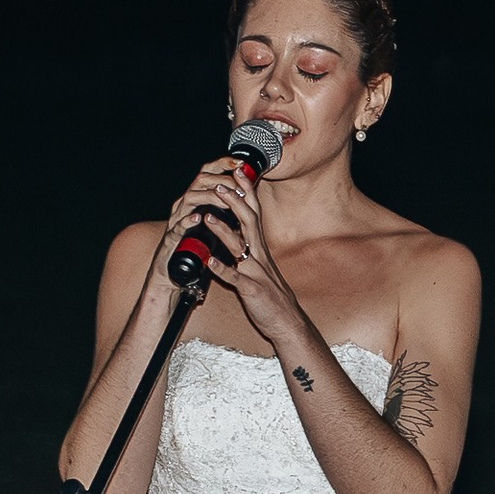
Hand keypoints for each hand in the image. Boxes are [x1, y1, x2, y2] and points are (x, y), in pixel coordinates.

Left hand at [163, 156, 300, 343]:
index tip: (237, 172)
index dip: (246, 191)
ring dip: (223, 231)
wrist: (287, 322)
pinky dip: (222, 270)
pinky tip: (209, 262)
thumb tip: (235, 227)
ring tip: (207, 217)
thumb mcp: (260, 264)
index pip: (253, 212)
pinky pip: (235, 278)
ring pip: (239, 247)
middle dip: (234, 202)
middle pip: (249, 222)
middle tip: (221, 185)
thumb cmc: (270, 294)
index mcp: (259, 247)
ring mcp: (256, 272)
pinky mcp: (251, 290)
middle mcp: (259, 255)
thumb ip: (248, 246)